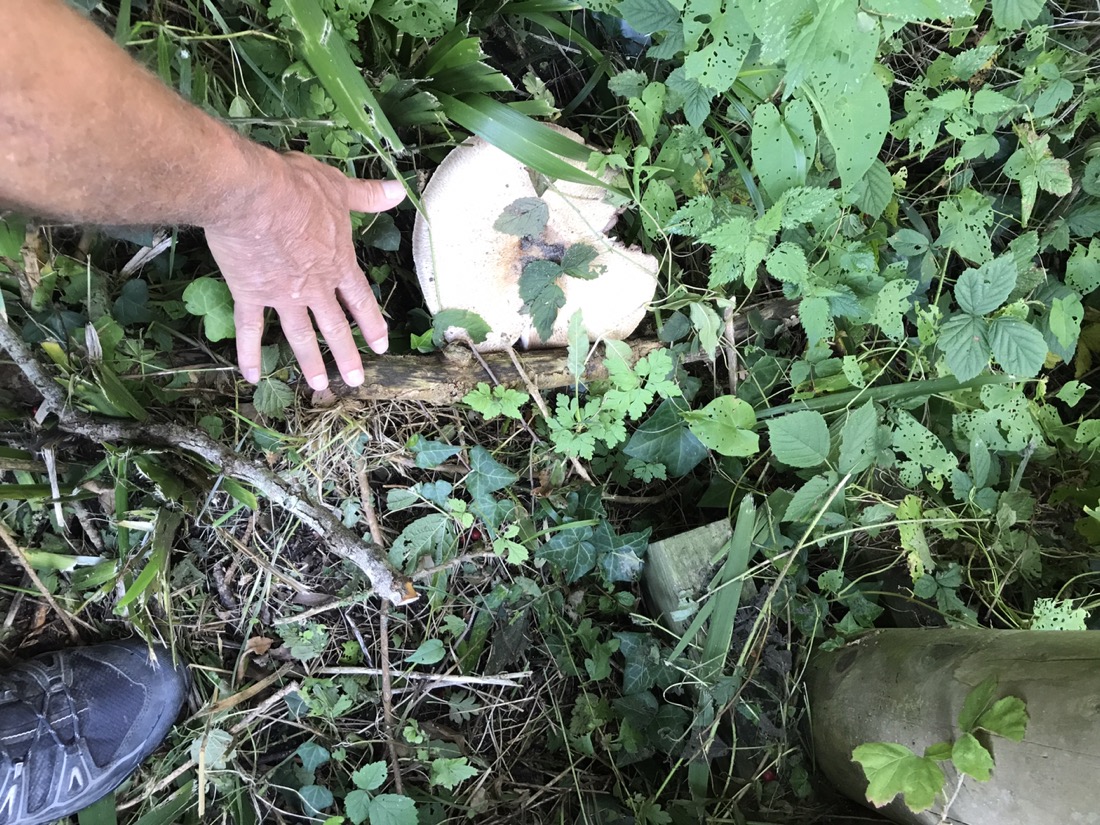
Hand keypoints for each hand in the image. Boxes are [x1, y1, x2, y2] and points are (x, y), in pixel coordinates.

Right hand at [204, 150, 405, 389]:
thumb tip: (396, 191)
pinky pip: (250, 329)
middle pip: (334, 326)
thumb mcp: (337, 188)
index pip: (360, 300)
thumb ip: (366, 196)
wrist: (253, 195)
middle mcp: (315, 287)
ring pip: (300, 335)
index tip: (381, 346)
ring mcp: (283, 295)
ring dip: (310, 362)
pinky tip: (252, 376)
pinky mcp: (250, 294)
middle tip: (356, 381)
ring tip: (318, 386)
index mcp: (338, 263)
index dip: (372, 323)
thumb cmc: (297, 188)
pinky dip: (250, 353)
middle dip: (346, 355)